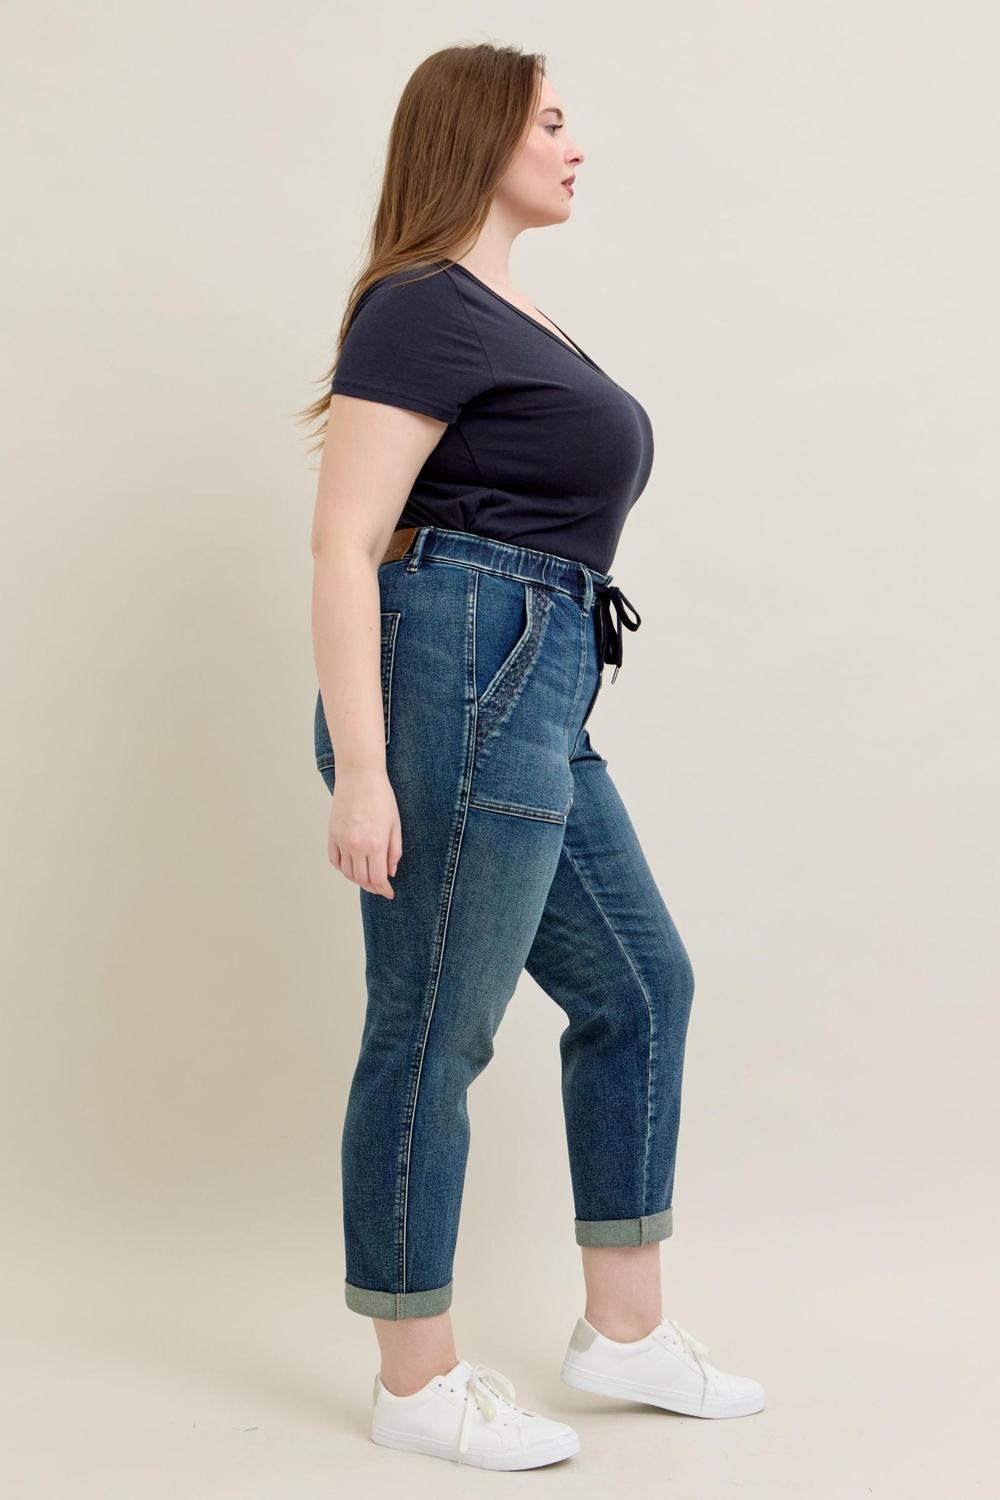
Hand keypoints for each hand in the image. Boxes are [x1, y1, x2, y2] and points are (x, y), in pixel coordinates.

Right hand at [327, 765, 401, 898]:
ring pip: (347, 872)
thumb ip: (394, 850)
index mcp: (376, 844)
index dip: (384, 890)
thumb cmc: (381, 797)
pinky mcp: (332, 834)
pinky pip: (334, 860)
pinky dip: (342, 868)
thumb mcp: (395, 824)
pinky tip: (351, 867)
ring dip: (357, 880)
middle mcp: (356, 846)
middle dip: (372, 887)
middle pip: (362, 879)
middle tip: (380, 887)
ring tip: (366, 878)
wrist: (359, 776)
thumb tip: (391, 872)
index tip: (389, 893)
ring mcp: (342, 840)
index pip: (378, 878)